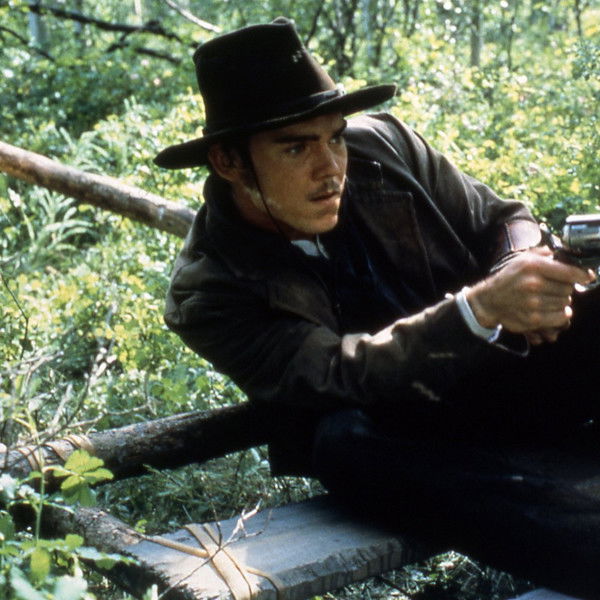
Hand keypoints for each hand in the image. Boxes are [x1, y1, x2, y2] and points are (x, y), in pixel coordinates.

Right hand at [466, 247, 592, 343]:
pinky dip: (561, 314)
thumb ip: (543, 253)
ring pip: (565, 303)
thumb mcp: (521, 259)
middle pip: (568, 289)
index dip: (582, 274)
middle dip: (565, 288)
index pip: (569, 272)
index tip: (588, 276)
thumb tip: (565, 252)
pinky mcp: (533, 318)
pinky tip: (554, 309)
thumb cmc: (508, 278)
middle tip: (555, 288)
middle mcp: (533, 284)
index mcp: (532, 266)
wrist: (489, 300)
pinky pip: (560, 317)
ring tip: (550, 298)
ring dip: (561, 301)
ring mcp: (533, 303)